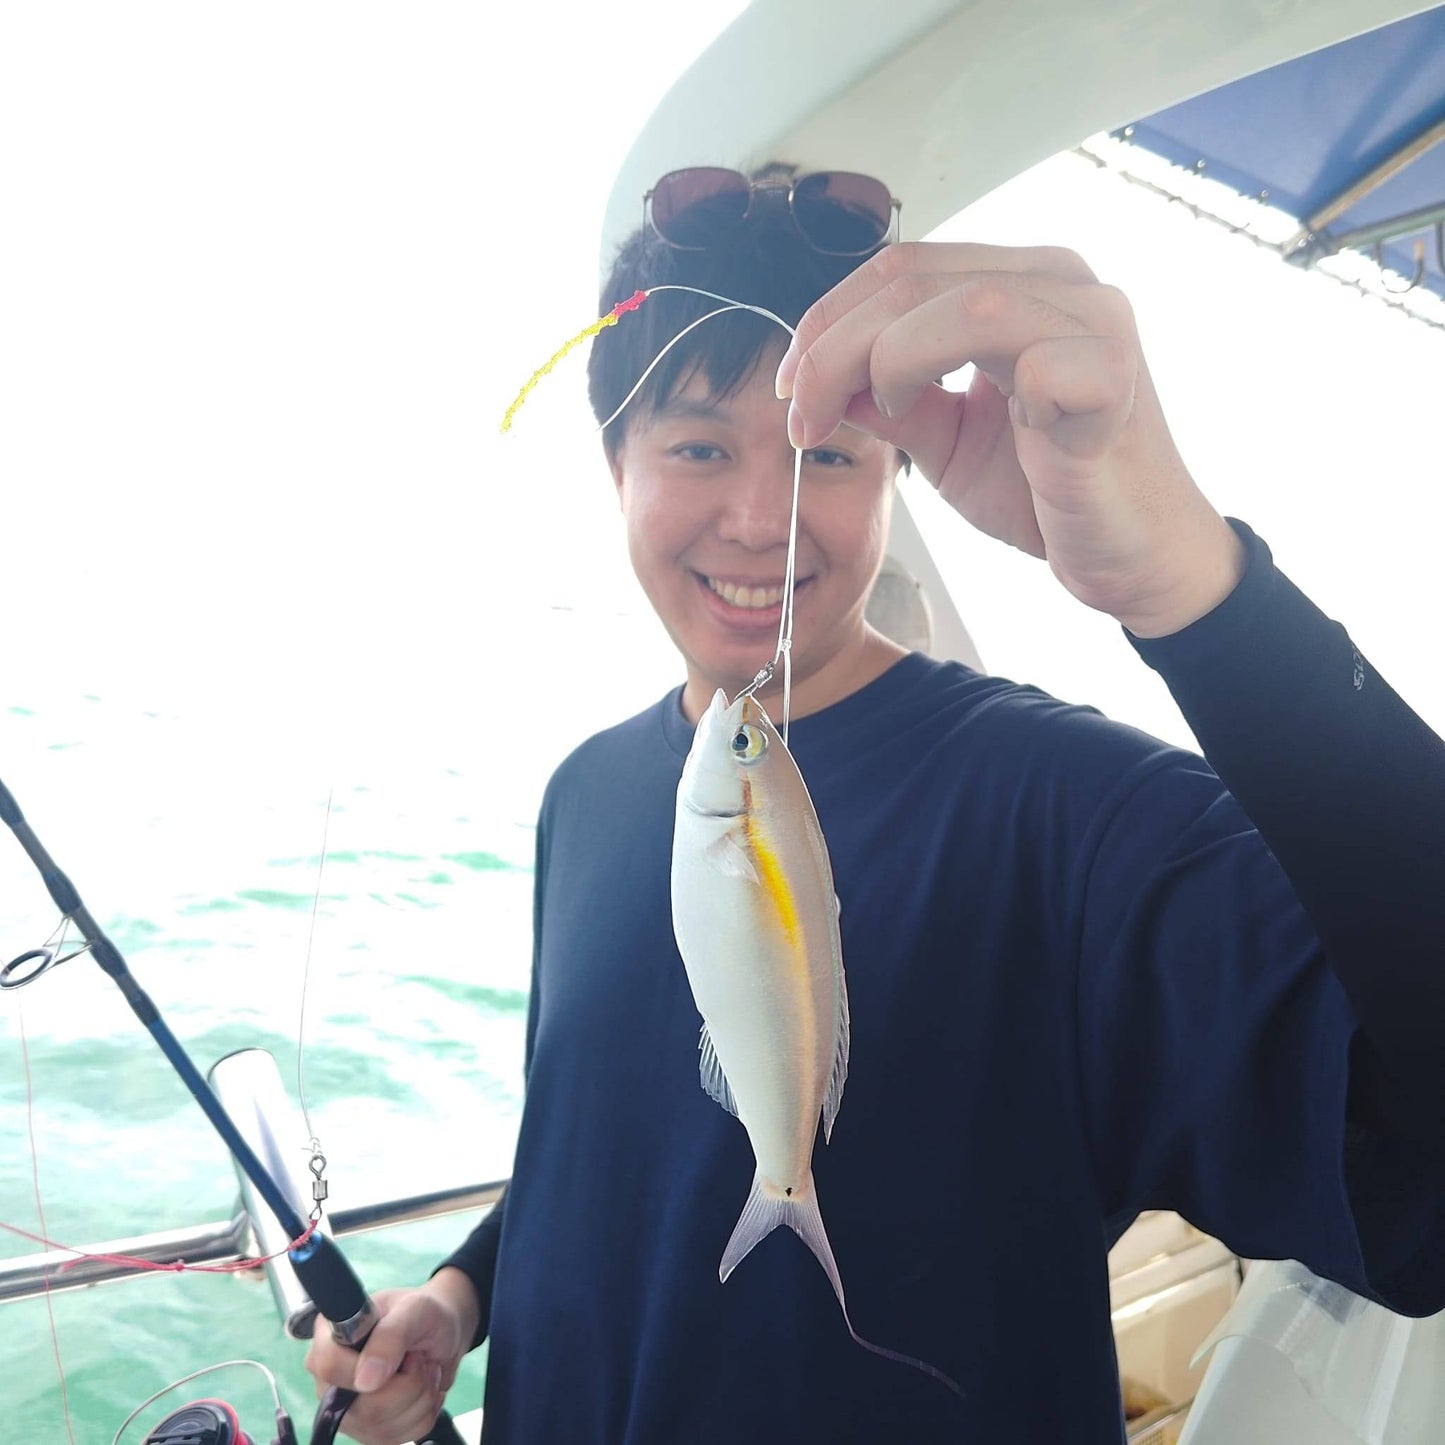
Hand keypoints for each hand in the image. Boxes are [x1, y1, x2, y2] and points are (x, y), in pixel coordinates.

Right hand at [303, 1272, 477, 1444]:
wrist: (444, 1333)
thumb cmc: (425, 1314)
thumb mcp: (415, 1310)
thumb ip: (390, 1336)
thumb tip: (365, 1380)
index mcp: (331, 1339)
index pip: (329, 1367)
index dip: (366, 1369)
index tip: (403, 1358)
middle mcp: (331, 1380)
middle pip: (364, 1409)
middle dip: (409, 1384)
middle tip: (419, 1359)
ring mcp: (347, 1411)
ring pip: (384, 1428)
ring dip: (421, 1398)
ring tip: (423, 1370)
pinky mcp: (368, 1431)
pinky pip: (400, 1439)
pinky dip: (424, 1413)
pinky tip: (422, 1388)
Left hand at [775, 242, 1244, 636]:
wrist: (1132, 560)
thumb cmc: (1048, 495)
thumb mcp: (946, 443)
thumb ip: (889, 402)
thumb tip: (819, 379)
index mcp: (1020, 284)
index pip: (902, 270)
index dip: (828, 322)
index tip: (789, 389)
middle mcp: (1061, 284)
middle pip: (915, 279)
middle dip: (834, 348)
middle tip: (800, 415)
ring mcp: (1096, 324)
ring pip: (966, 304)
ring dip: (890, 361)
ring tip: (880, 414)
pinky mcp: (1116, 378)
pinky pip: (1037, 362)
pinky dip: (985, 392)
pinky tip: (970, 428)